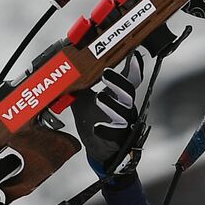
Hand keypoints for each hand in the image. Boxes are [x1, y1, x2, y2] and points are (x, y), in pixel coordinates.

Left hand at [69, 49, 144, 177]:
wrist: (100, 150)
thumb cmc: (95, 121)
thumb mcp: (86, 100)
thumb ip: (83, 86)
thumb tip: (70, 70)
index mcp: (119, 96)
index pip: (130, 79)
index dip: (133, 67)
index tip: (132, 55)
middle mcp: (125, 108)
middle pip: (128, 92)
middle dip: (118, 82)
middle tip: (106, 74)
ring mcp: (123, 123)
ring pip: (123, 111)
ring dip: (111, 103)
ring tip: (99, 97)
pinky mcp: (117, 138)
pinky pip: (114, 133)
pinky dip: (106, 129)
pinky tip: (97, 127)